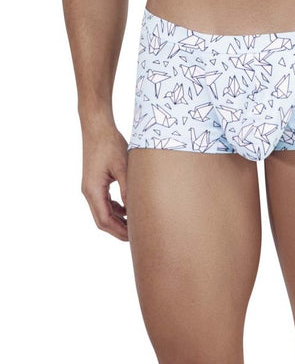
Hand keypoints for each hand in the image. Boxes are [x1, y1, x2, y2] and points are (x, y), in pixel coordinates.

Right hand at [81, 122, 128, 240]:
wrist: (97, 127)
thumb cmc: (110, 144)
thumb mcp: (123, 167)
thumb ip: (128, 189)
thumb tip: (135, 210)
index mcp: (93, 190)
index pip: (104, 220)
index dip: (119, 231)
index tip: (134, 237)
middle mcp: (89, 191)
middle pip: (102, 219)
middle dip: (118, 229)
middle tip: (137, 235)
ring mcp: (91, 186)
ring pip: (103, 211)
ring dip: (117, 219)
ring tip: (134, 224)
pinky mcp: (95, 181)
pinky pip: (104, 201)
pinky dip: (115, 208)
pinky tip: (128, 208)